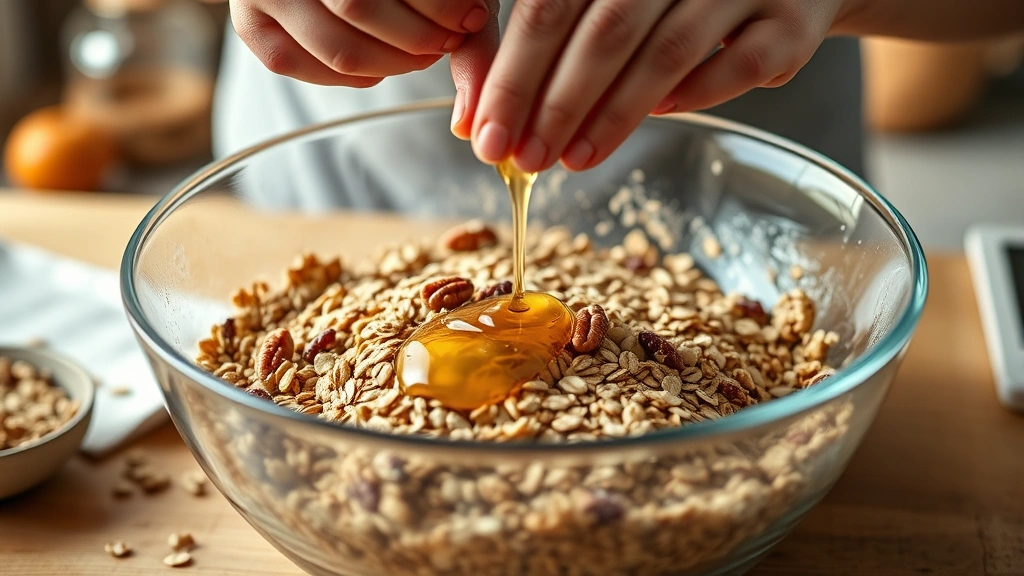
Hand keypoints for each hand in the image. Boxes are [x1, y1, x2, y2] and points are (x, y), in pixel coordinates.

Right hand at [230, 0, 491, 86]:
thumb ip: (462, 18)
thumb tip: (479, 95)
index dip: (439, 5)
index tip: (470, 16)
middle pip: (359, 8)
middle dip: (419, 38)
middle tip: (445, 41)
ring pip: (340, 50)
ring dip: (394, 64)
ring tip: (421, 53)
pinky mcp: (251, 25)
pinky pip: (304, 69)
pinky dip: (354, 77)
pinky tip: (380, 63)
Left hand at [463, 0, 846, 171]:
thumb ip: (537, 42)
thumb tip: (474, 115)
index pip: (549, 6)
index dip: (514, 75)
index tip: (487, 135)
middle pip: (604, 30)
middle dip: (556, 104)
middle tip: (524, 159)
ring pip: (667, 52)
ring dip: (614, 115)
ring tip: (572, 159)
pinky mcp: (792, 20)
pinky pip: (739, 65)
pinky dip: (695, 95)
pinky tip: (658, 118)